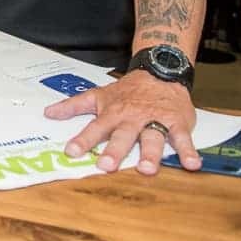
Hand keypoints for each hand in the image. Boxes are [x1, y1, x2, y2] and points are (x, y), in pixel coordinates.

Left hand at [44, 71, 199, 174]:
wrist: (159, 71)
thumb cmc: (127, 90)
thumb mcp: (98, 95)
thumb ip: (74, 106)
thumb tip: (48, 113)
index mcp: (112, 114)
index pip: (95, 128)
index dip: (83, 140)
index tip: (71, 152)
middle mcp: (132, 119)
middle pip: (122, 136)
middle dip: (114, 150)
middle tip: (106, 166)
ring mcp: (155, 121)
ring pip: (152, 138)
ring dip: (149, 154)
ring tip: (146, 169)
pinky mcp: (177, 122)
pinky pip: (183, 138)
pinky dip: (189, 151)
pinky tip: (192, 164)